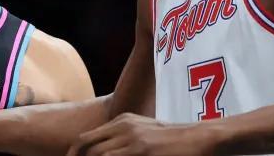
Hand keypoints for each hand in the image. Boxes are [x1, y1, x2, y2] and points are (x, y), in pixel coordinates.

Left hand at [67, 113, 218, 155]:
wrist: (200, 138)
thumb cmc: (174, 141)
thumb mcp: (144, 133)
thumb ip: (124, 139)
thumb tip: (104, 151)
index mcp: (122, 120)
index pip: (86, 138)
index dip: (73, 154)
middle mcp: (123, 126)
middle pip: (86, 146)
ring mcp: (132, 138)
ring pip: (98, 155)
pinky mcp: (142, 150)